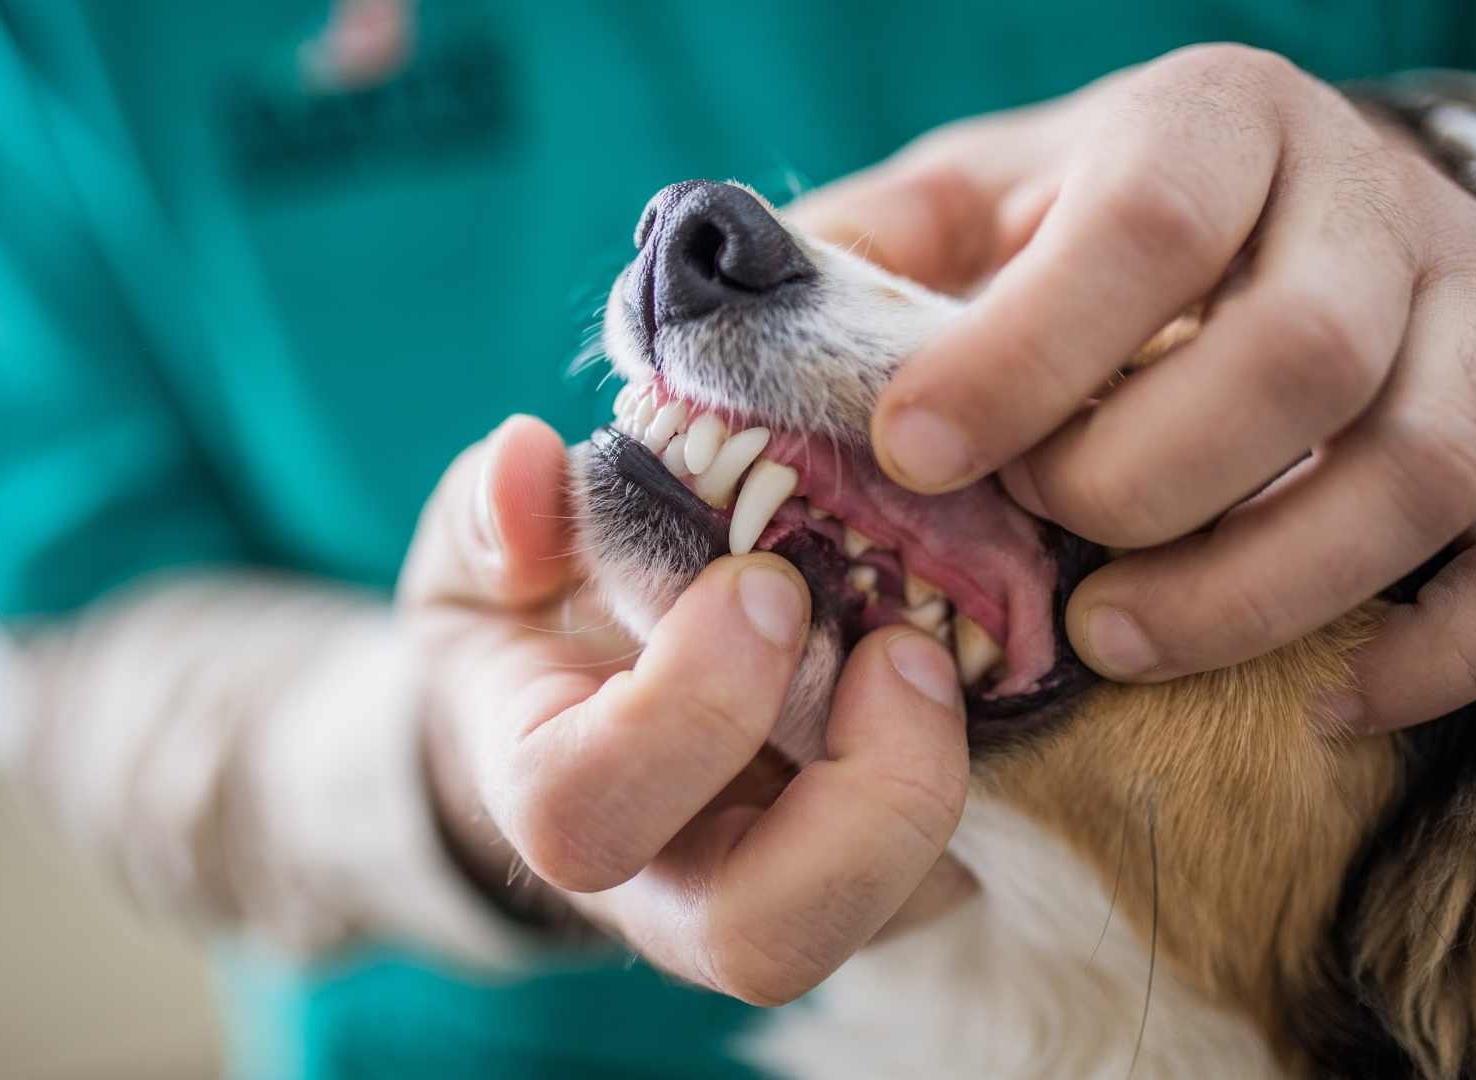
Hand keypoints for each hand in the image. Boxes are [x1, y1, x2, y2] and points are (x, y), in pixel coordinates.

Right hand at [399, 416, 975, 1003]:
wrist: (575, 715)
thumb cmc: (531, 625)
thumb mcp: (486, 555)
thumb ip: (494, 514)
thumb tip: (528, 461)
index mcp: (552, 797)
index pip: (588, 815)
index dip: (686, 709)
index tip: (762, 580)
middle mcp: (668, 889)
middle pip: (762, 943)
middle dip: (856, 798)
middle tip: (898, 647)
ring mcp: (777, 899)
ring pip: (880, 925)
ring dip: (934, 789)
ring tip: (935, 653)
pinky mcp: (874, 885)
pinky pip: (949, 877)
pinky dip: (988, 778)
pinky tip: (977, 664)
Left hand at [792, 45, 1475, 731]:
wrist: (1283, 206)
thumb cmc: (1088, 226)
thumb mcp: (964, 205)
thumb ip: (856, 259)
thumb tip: (710, 335)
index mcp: (1214, 124)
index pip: (1147, 225)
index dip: (1029, 353)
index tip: (918, 452)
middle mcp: (1371, 201)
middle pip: (1301, 356)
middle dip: (1148, 483)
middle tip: (1044, 553)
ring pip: (1427, 469)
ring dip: (1266, 586)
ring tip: (1123, 642)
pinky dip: (1445, 649)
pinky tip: (1323, 705)